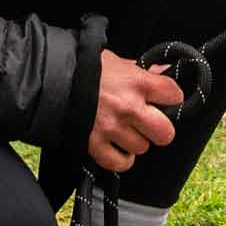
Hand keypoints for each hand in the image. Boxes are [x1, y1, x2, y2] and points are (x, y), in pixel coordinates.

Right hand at [87, 51, 182, 173]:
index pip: (174, 95)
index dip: (171, 98)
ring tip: (124, 130)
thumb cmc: (86, 69)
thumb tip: (166, 71)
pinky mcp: (95, 145)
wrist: (51, 80)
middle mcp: (128, 107)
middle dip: (160, 129)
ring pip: (142, 148)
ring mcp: (112, 128)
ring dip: (135, 141)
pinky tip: (117, 147)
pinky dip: (121, 158)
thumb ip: (143, 70)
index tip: (164, 99)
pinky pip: (120, 163)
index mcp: (137, 82)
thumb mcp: (118, 62)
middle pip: (165, 133)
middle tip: (149, 123)